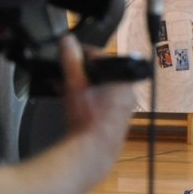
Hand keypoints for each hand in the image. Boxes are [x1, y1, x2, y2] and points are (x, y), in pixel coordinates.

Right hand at [60, 35, 135, 161]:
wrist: (93, 153)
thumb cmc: (88, 119)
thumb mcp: (76, 84)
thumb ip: (71, 60)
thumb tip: (67, 40)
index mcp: (124, 80)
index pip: (103, 58)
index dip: (83, 54)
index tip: (69, 54)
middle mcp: (127, 94)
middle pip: (102, 73)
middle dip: (81, 72)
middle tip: (64, 72)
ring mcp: (122, 109)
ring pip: (101, 88)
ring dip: (82, 86)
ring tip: (64, 88)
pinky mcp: (115, 121)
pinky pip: (101, 103)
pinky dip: (87, 100)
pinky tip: (72, 104)